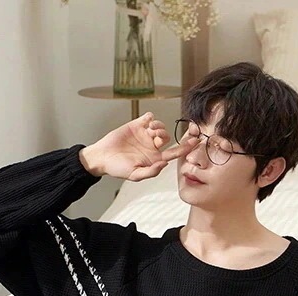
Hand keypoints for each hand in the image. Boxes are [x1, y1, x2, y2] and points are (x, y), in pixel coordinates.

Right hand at [79, 112, 193, 180]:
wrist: (102, 157)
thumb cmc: (118, 169)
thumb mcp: (135, 175)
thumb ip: (151, 171)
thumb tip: (165, 163)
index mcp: (155, 158)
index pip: (175, 152)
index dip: (186, 147)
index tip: (195, 141)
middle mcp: (152, 146)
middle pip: (169, 137)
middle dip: (166, 135)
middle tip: (156, 137)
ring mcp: (145, 135)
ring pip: (160, 126)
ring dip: (158, 127)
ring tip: (148, 130)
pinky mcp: (136, 125)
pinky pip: (149, 117)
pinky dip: (151, 118)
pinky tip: (146, 122)